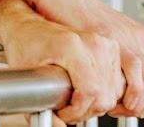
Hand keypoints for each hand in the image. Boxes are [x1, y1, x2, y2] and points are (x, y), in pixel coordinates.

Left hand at [0, 7, 124, 124]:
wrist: (29, 26)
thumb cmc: (25, 46)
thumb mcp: (25, 76)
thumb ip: (39, 106)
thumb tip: (58, 126)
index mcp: (71, 45)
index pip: (90, 91)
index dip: (77, 110)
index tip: (63, 112)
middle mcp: (92, 42)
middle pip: (105, 95)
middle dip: (85, 110)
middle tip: (66, 109)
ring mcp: (104, 43)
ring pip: (114, 92)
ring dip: (96, 104)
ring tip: (75, 101)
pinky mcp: (110, 47)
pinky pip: (118, 83)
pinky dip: (106, 94)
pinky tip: (87, 93)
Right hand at [31, 0, 143, 117]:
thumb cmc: (78, 17)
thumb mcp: (109, 35)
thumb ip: (121, 55)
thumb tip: (125, 82)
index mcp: (142, 37)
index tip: (139, 103)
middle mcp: (140, 38)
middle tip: (128, 108)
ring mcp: (129, 38)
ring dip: (138, 102)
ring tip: (118, 106)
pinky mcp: (113, 41)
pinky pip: (135, 74)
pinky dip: (126, 94)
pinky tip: (109, 96)